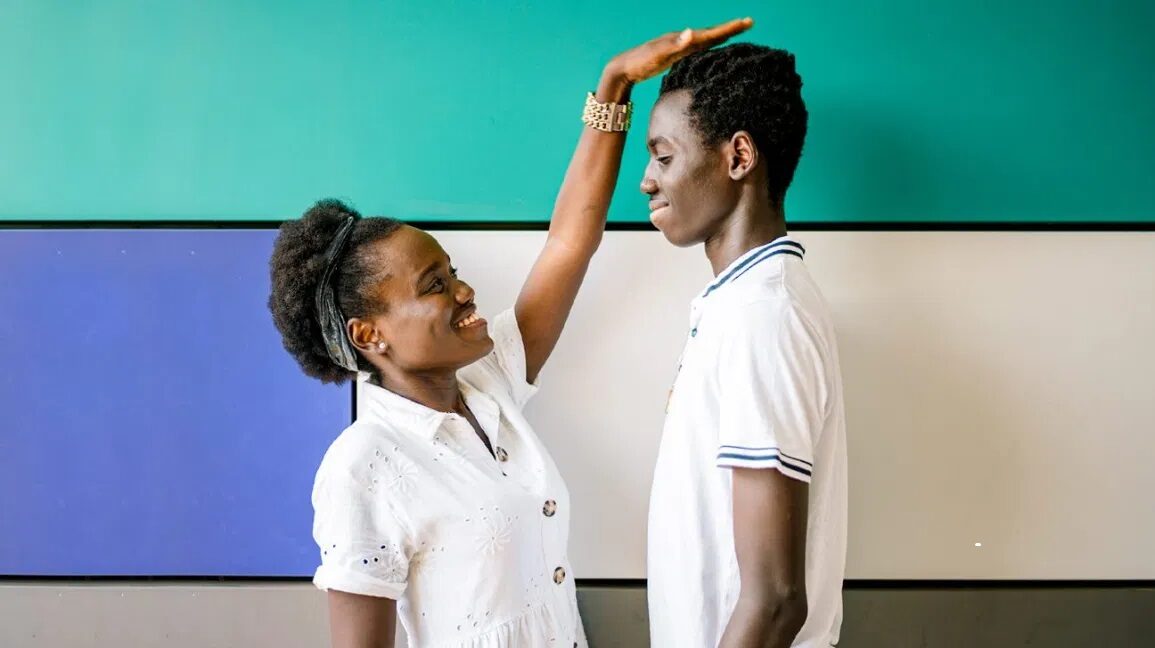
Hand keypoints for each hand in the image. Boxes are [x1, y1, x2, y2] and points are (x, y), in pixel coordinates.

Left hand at [607, 18, 753, 84]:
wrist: (623, 67)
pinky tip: (708, 47)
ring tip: (734, 31)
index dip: (729, 28)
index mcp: (683, 39)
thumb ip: (676, 45)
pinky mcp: (673, 54)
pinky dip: (707, 45)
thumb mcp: (658, 54)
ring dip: (720, 35)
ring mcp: (678, 46)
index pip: (711, 33)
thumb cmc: (640, 62)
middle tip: (748, 23)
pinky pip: (695, 48)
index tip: (747, 22)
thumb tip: (692, 32)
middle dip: (730, 28)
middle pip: (711, 33)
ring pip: (704, 39)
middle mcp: (682, 39)